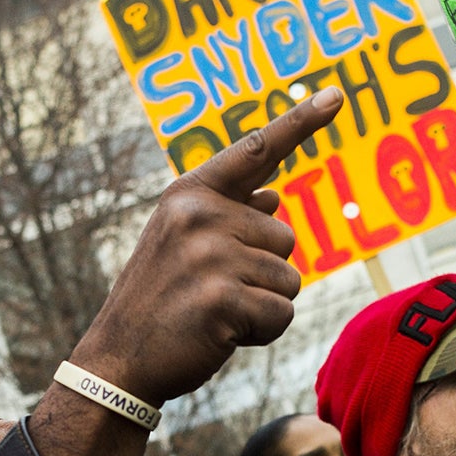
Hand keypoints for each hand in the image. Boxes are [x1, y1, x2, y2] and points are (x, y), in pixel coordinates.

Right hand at [71, 86, 344, 407]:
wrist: (117, 360)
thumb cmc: (159, 300)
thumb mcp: (181, 243)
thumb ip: (226, 214)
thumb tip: (273, 194)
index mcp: (189, 194)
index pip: (255, 151)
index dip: (300, 123)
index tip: (338, 95)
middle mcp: (200, 215)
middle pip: (285, 238)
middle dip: (262, 273)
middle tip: (211, 292)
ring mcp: (211, 256)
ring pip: (289, 279)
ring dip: (263, 305)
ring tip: (215, 313)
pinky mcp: (224, 299)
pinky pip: (281, 314)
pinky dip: (262, 333)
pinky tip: (222, 335)